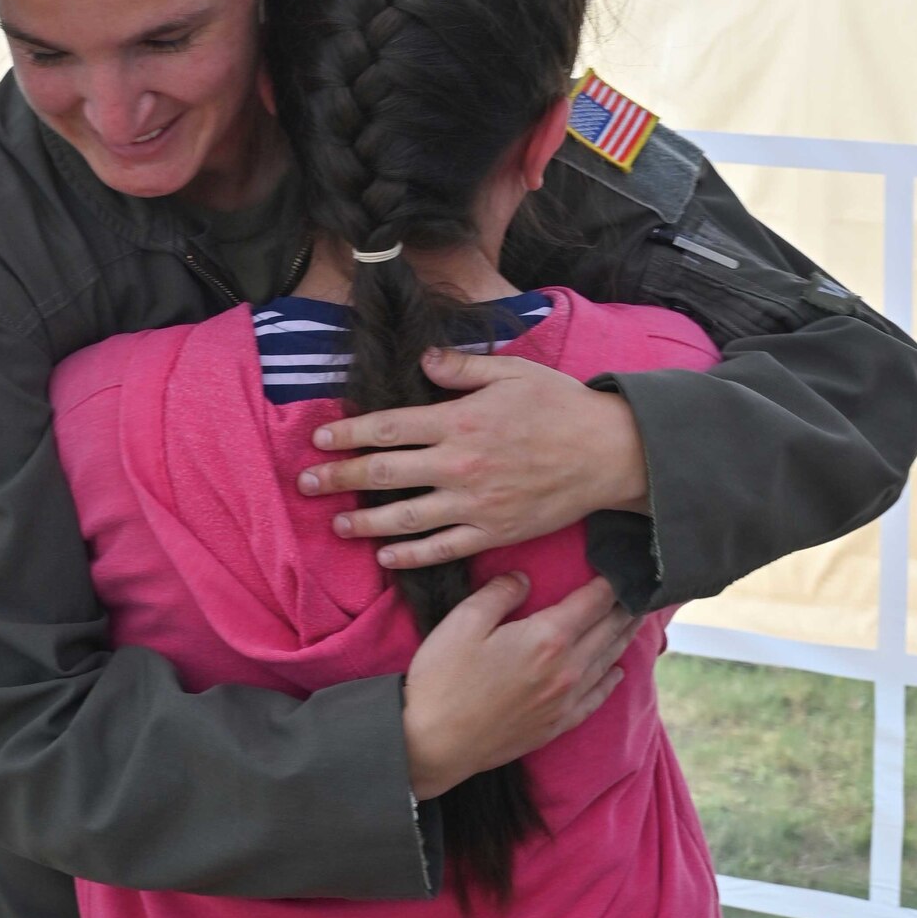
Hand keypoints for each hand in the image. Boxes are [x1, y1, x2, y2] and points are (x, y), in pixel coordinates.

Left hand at [297, 347, 649, 572]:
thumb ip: (462, 367)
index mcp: (460, 421)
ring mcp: (475, 504)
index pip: (389, 428)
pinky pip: (442, 549)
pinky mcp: (494, 532)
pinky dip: (410, 556)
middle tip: (307, 483)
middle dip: (340, 478)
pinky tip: (385, 556)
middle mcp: (460, 464)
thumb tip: (422, 362)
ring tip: (337, 524)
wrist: (609, 454)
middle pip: (385, 475)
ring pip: (406, 518)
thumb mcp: (512, 372)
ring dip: (365, 523)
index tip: (321, 440)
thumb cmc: (561, 406)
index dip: (350, 435)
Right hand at [401, 572, 637, 800]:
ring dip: (624, 638)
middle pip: (609, 630)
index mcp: (547, 638)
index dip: (611, 581)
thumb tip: (525, 578)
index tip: (623, 567)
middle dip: (626, 607)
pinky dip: (611, 681)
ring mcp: (565, 701)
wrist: (433, 744)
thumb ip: (500, 593)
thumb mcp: (463, 622)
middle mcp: (568, 669)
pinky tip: (617, 672)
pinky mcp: (556, 725)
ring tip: (635, 620)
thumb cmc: (443, 679)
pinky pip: (596, 699)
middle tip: (642, 589)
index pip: (593, 602)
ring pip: (608, 662)